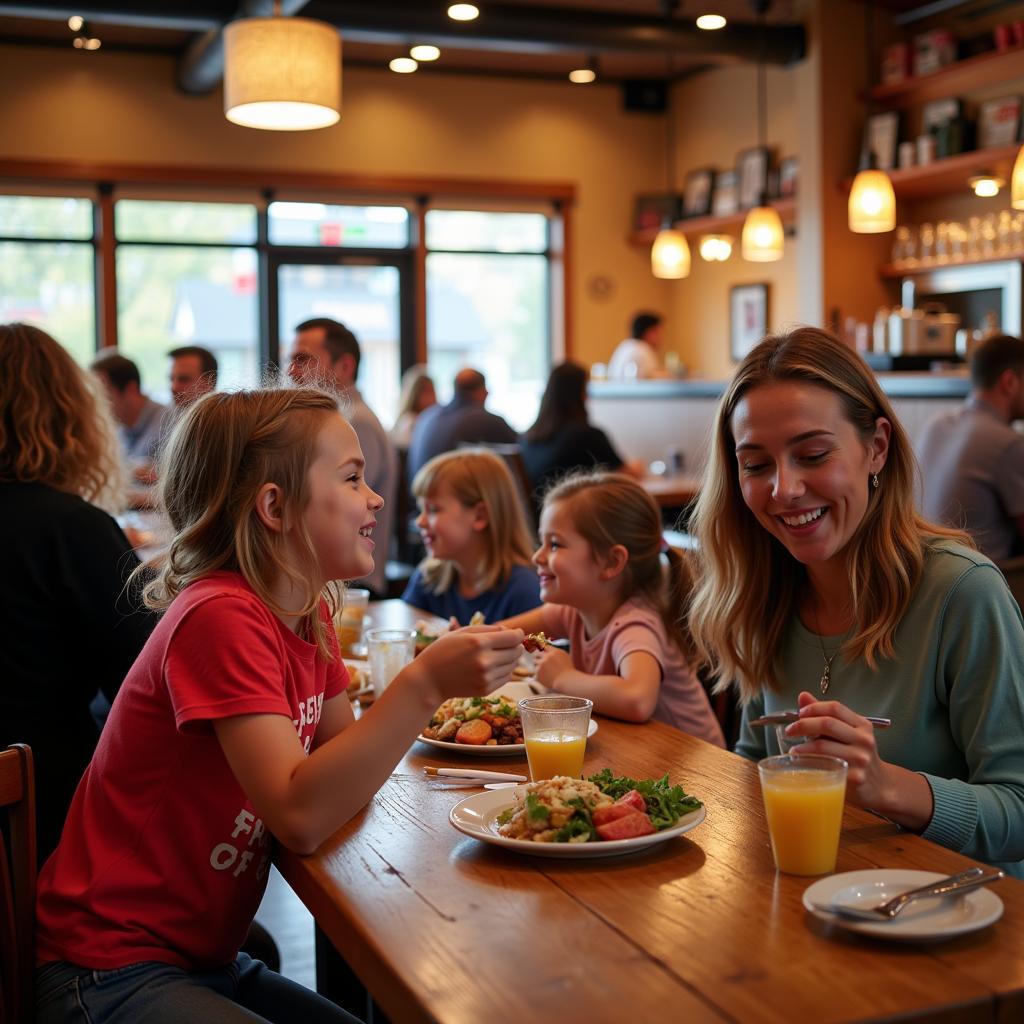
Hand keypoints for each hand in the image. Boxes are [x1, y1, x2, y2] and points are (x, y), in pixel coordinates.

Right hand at [410, 625, 523, 702]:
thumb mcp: (462, 632)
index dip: (519, 634)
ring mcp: (486, 677)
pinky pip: (506, 678)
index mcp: (479, 643)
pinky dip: (503, 671)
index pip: (514, 638)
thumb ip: (489, 629)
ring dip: (509, 659)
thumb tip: (512, 632)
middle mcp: (485, 661)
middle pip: (517, 652)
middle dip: (514, 646)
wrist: (428, 680)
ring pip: (514, 665)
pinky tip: (490, 667)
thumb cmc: (443, 651)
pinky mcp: (486, 690)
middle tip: (504, 644)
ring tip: (495, 656)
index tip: (517, 633)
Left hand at [533, 646, 571, 687]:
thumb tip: (548, 648)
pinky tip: (545, 676)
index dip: (544, 650)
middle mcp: (546, 657)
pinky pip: (535, 671)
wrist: (566, 681)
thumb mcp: (565, 656)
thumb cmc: (568, 670)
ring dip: (538, 664)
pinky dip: (539, 673)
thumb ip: (556, 651)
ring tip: (544, 670)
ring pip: (535, 662)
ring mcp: (541, 664)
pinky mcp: (538, 672)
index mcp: (553, 652)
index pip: (545, 647)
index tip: (543, 652)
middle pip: (538, 654)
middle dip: (539, 657)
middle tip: (541, 661)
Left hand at [784, 691, 890, 808]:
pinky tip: (802, 762)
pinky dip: (808, 762)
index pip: (834, 708)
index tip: (799, 713)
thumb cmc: (857, 756)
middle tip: (789, 730)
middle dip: (802, 725)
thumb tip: (803, 696)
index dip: (814, 707)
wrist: (879, 785)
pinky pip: (825, 766)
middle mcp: (864, 740)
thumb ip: (825, 715)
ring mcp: (861, 759)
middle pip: (827, 724)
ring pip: (822, 746)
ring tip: (793, 750)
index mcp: (862, 725)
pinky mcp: (855, 777)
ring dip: (801, 747)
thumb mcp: (846, 733)